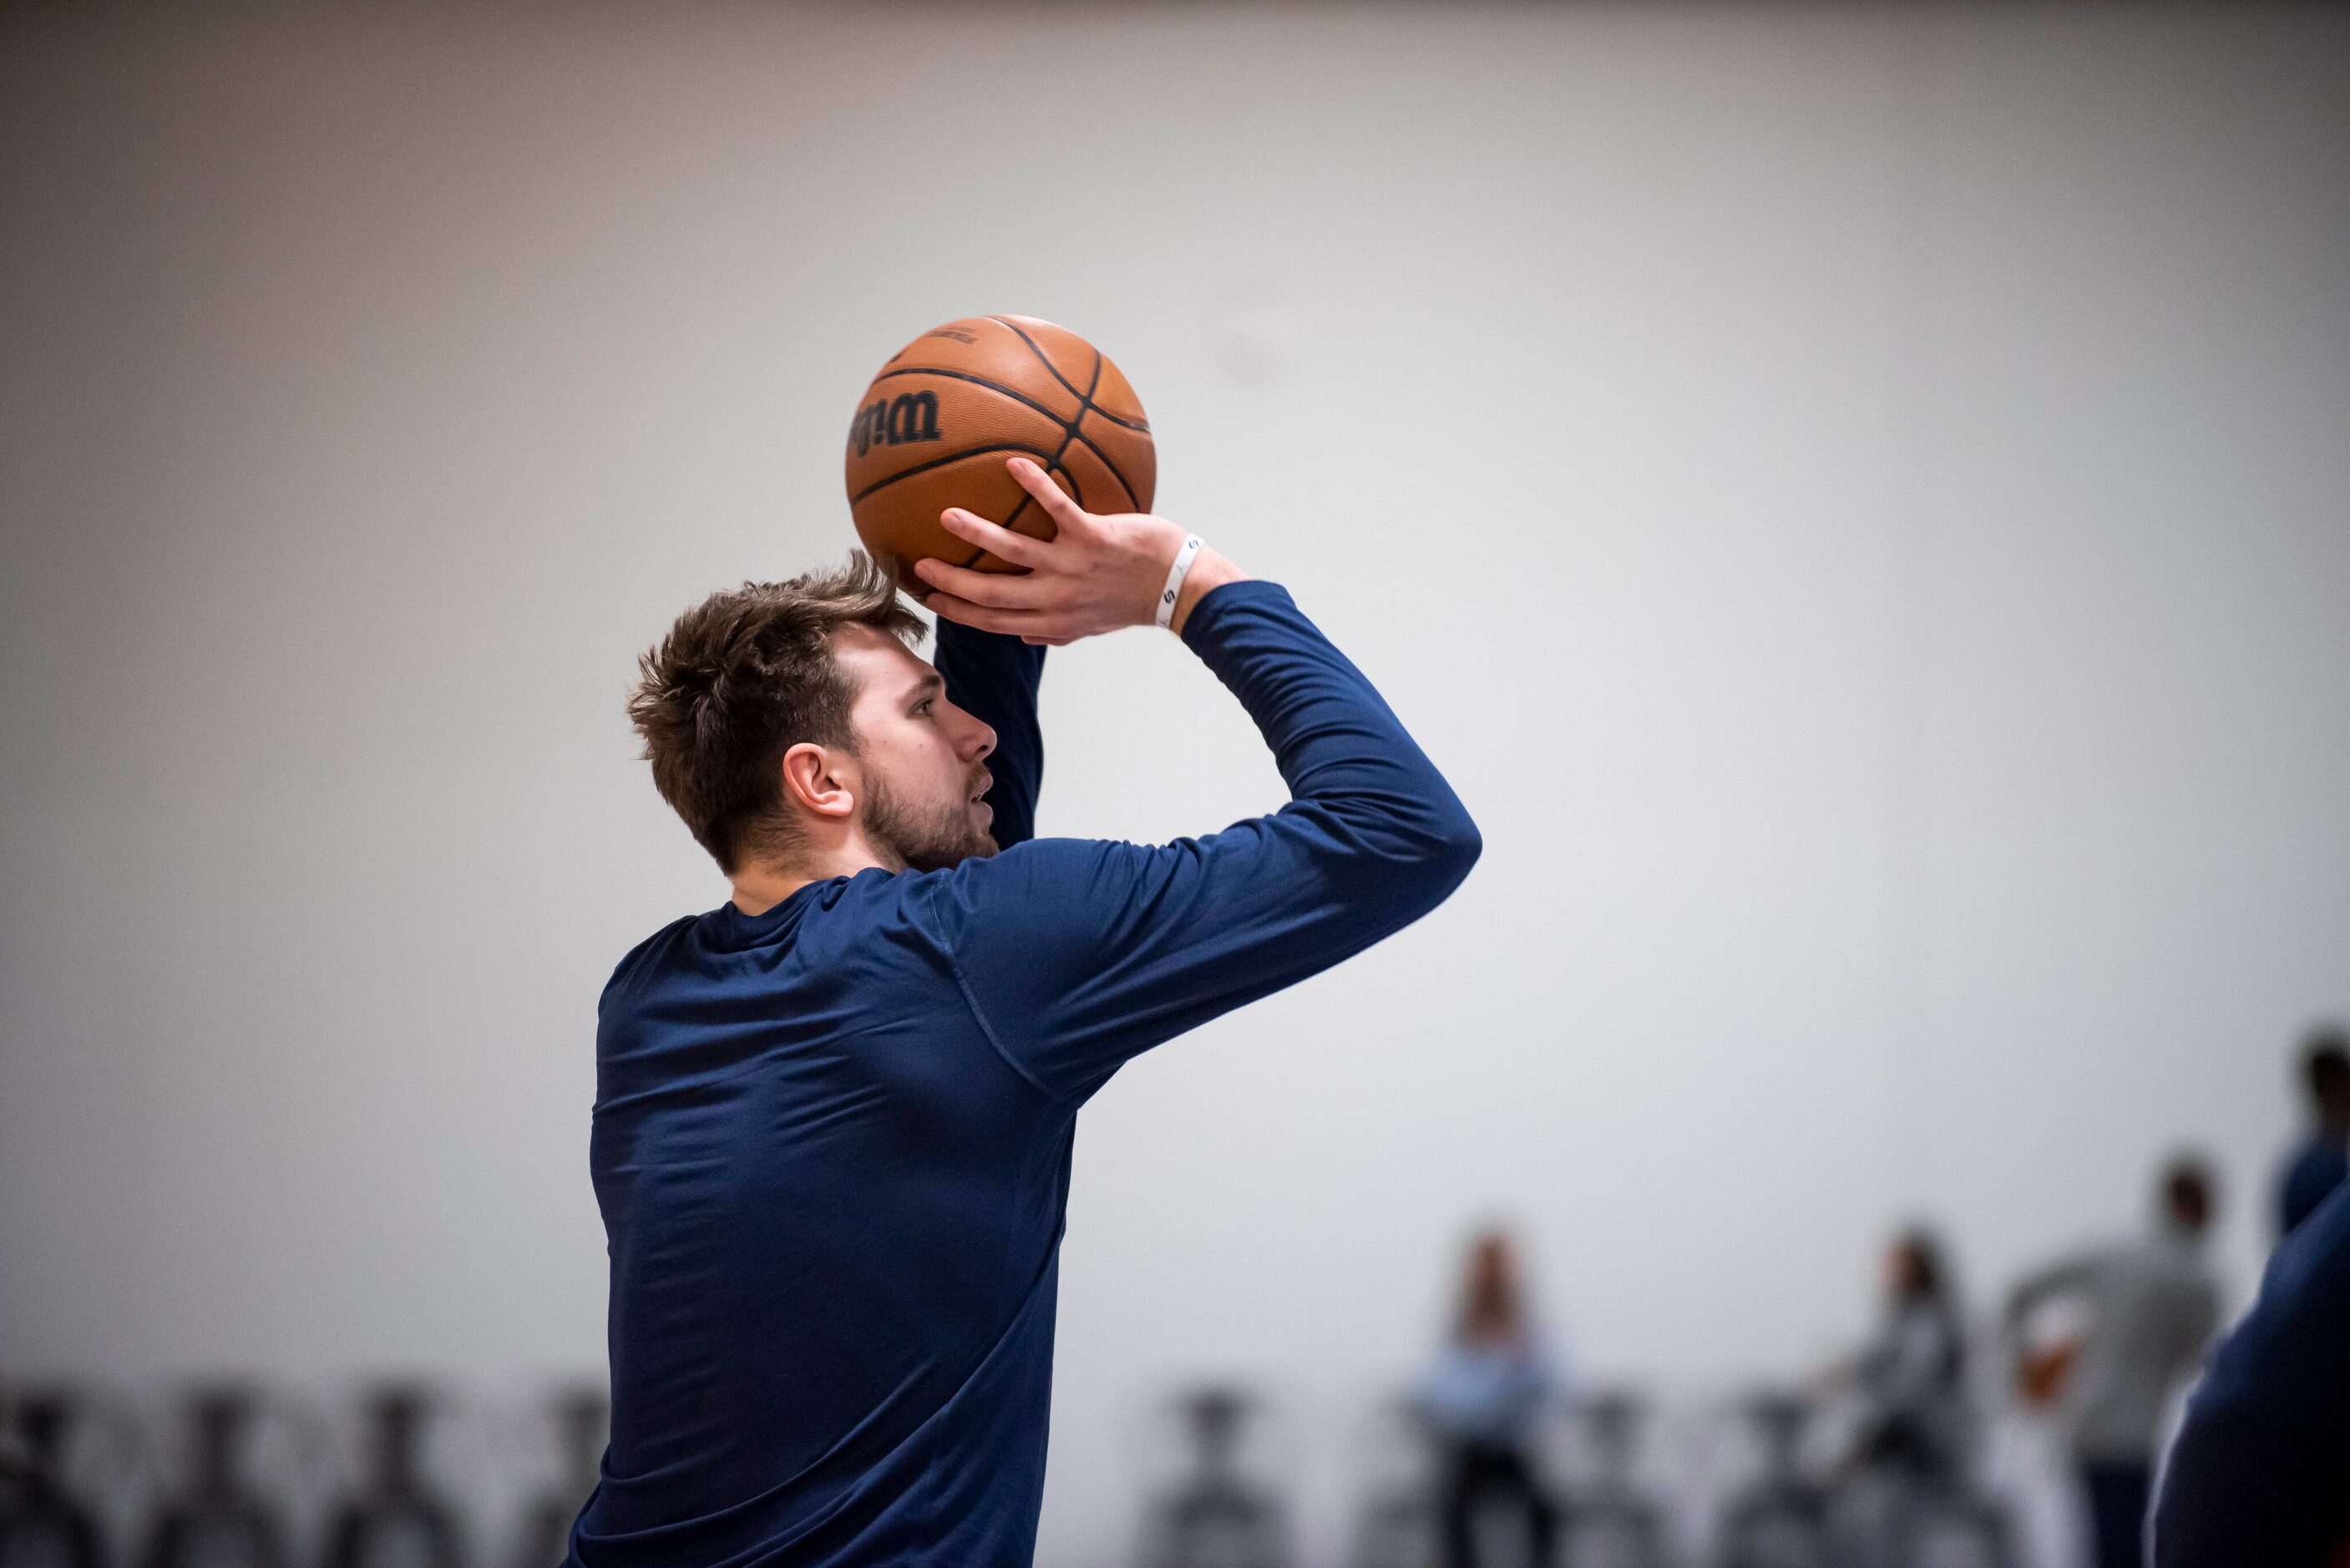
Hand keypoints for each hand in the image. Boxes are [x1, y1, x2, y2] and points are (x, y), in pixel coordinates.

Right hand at [912, 458, 1242, 643]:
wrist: (1179, 587)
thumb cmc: (1133, 602)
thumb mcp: (1090, 626)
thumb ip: (1056, 631)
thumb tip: (1025, 635)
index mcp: (1052, 620)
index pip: (993, 620)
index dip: (958, 611)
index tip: (930, 597)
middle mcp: (1057, 598)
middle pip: (991, 594)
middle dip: (952, 580)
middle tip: (920, 562)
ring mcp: (1073, 567)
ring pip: (1013, 551)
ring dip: (977, 534)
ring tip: (947, 516)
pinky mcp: (1093, 537)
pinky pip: (1058, 507)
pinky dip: (1036, 485)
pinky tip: (1015, 463)